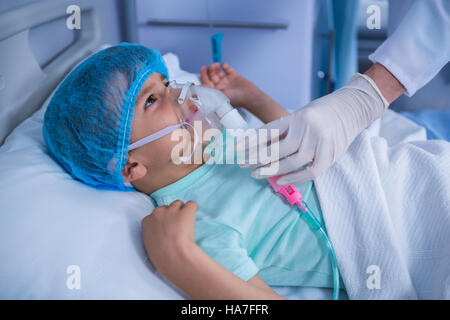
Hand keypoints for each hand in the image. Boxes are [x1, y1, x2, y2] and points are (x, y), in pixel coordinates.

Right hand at [141, 200, 197, 270]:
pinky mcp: (186, 211)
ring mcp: (172, 210)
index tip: (168, 230)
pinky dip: (193, 210)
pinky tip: (193, 219)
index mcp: (147, 221)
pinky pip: (192, 204)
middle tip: (178, 229)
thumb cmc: (162, 257)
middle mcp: (157, 212)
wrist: (174, 257)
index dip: (164, 221)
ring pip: (178, 204)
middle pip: (166, 207)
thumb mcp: (150, 245)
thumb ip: (154, 234)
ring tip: (186, 226)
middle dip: (172, 215)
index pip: (156, 214)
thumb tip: (163, 234)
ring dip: (182, 212)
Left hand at [200, 62, 259, 108]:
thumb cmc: (235, 99)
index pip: (206, 82)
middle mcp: (220, 86)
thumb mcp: (219, 95)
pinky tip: (224, 65)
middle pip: (212, 75)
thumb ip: (210, 90)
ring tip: (217, 64)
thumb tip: (200, 86)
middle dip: (210, 70)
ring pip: (218, 71)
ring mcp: (227, 81)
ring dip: (216, 67)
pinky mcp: (234, 76)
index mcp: (216, 92)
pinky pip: (227, 69)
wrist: (250, 96)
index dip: (203, 75)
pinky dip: (225, 66)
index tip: (203, 68)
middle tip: (212, 66)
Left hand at [237, 73, 388, 184]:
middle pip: (276, 150)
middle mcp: (307, 129)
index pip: (268, 132)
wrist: (353, 107)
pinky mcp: (330, 155)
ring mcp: (320, 143)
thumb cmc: (322, 112)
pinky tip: (280, 181)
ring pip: (290, 163)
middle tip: (242, 164)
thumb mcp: (301, 114)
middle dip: (256, 158)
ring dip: (270, 170)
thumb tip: (260, 146)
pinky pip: (309, 172)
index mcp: (297, 117)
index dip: (250, 142)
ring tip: (256, 173)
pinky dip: (294, 178)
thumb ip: (284, 130)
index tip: (236, 150)